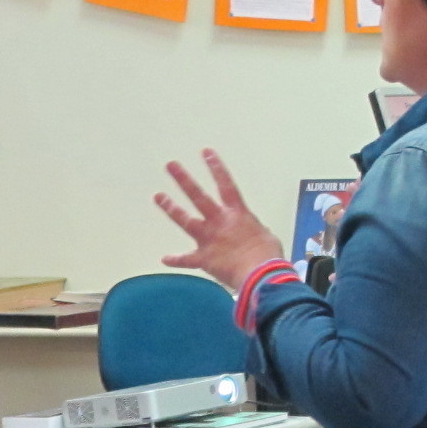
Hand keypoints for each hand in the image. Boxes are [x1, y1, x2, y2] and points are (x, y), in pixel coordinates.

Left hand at [155, 149, 287, 290]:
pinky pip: (187, 260)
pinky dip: (176, 260)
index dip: (216, 168)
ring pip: (186, 220)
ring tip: (158, 196)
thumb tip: (251, 233)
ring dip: (171, 208)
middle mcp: (220, 222)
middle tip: (170, 165)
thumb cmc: (268, 255)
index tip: (205, 153)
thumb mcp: (265, 236)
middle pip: (198, 196)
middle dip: (184, 179)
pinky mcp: (204, 258)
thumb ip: (253, 230)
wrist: (260, 274)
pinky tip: (165, 259)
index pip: (226, 185)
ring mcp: (209, 239)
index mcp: (238, 214)